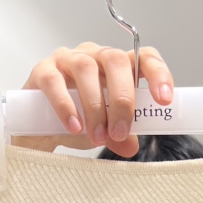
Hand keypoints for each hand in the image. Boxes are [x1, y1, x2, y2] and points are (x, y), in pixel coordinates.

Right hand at [13, 42, 173, 157]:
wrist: (38, 128)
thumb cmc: (76, 121)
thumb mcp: (104, 132)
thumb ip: (120, 137)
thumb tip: (132, 146)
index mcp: (115, 67)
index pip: (142, 58)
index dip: (157, 74)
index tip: (164, 100)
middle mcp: (93, 56)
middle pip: (115, 61)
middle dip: (122, 99)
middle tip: (120, 132)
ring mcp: (67, 60)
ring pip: (86, 70)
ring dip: (96, 107)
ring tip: (97, 137)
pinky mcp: (42, 71)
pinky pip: (55, 82)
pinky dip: (67, 106)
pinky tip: (74, 128)